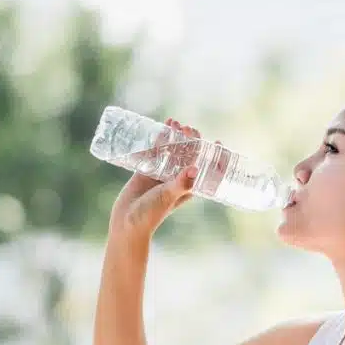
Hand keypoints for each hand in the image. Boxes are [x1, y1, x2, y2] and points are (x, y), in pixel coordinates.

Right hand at [109, 119, 217, 238]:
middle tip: (188, 128)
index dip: (213, 156)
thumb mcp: (168, 197)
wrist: (126, 222)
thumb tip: (194, 169)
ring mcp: (162, 173)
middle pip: (188, 154)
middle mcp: (177, 178)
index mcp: (188, 186)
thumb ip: (180, 184)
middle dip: (191, 140)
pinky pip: (154, 151)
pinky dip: (158, 139)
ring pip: (171, 150)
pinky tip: (159, 127)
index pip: (205, 168)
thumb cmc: (151, 214)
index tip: (218, 142)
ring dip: (174, 136)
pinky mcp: (147, 170)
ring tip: (173, 123)